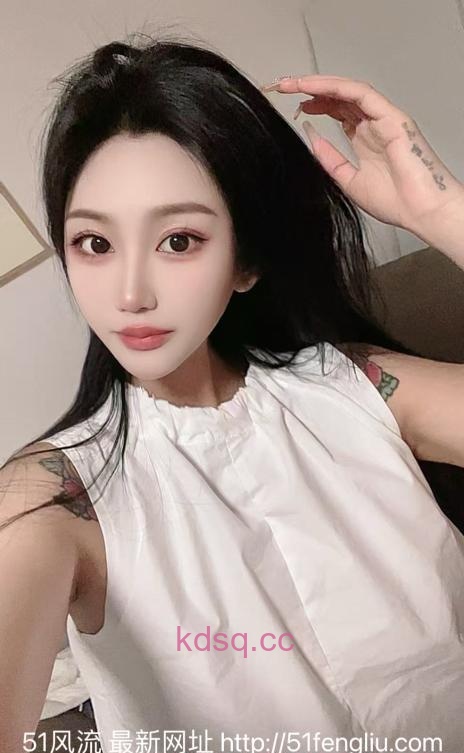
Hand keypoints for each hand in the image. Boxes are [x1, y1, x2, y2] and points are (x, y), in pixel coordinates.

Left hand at [261, 74, 463, 235]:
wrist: (420, 212)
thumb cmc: (396, 202)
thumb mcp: (348, 181)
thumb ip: (330, 159)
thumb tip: (311, 137)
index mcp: (365, 139)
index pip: (337, 112)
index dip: (315, 104)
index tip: (294, 105)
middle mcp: (373, 125)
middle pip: (340, 97)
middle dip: (311, 90)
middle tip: (285, 87)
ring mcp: (383, 118)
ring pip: (348, 90)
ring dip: (319, 84)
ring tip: (294, 84)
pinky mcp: (392, 116)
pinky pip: (361, 93)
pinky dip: (336, 87)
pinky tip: (314, 87)